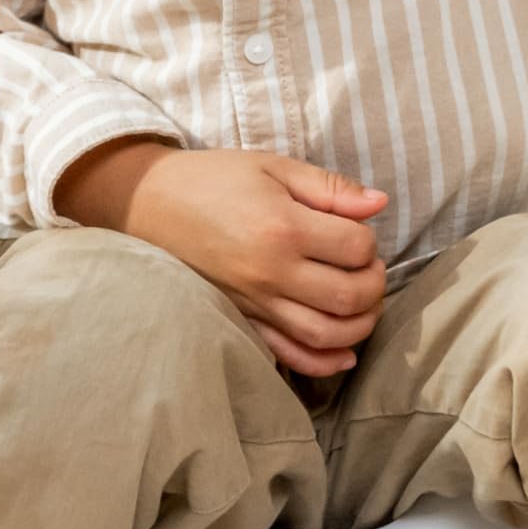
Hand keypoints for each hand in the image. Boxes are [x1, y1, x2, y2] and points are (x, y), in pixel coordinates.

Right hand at [54, 140, 387, 377]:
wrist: (148, 204)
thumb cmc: (213, 179)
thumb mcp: (272, 166)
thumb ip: (329, 187)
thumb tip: (379, 204)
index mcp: (283, 226)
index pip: (356, 248)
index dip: (369, 240)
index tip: (357, 231)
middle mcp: (271, 272)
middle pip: (350, 296)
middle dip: (374, 285)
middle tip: (369, 268)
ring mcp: (255, 303)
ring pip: (327, 334)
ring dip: (360, 325)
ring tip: (362, 303)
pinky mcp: (241, 321)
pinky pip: (289, 355)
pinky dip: (323, 362)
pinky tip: (344, 354)